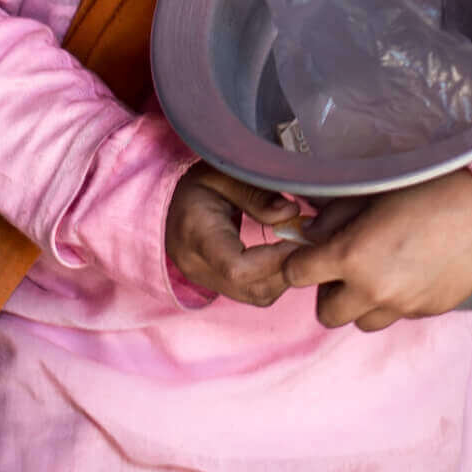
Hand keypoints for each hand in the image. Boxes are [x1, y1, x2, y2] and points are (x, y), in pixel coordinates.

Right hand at [165, 164, 304, 307]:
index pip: (237, 267)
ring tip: (297, 246)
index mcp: (196, 233)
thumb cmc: (194, 183)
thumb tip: (291, 213)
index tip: (299, 238)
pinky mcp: (216, 285)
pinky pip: (253, 293)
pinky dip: (275, 278)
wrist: (162, 203)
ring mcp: (206, 280)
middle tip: (308, 241)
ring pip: (257, 296)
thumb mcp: (223, 175)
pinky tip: (283, 254)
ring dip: (284, 276)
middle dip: (288, 268)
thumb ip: (256, 195)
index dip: (275, 259)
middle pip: (253, 288)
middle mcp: (198, 266)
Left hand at [282, 170, 471, 331]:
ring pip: (362, 322)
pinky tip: (410, 272)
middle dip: (329, 292)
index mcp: (350, 256)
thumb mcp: (369, 196)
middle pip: (326, 313)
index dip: (300, 264)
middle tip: (344, 269)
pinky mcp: (427, 312)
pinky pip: (397, 316)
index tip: (309, 255)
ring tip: (378, 274)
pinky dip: (395, 302)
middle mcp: (372, 289)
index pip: (297, 275)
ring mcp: (402, 306)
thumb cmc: (425, 191)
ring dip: (361, 303)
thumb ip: (333, 219)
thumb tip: (311, 234)